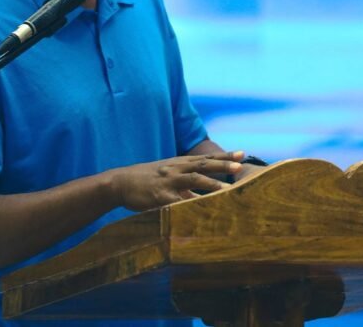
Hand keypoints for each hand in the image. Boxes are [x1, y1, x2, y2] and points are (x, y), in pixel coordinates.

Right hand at [108, 152, 242, 211]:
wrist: (120, 182)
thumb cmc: (146, 180)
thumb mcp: (167, 175)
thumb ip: (186, 183)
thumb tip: (205, 194)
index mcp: (178, 163)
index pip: (205, 157)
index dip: (224, 155)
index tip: (242, 153)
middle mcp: (175, 169)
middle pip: (203, 165)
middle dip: (222, 164)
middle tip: (240, 166)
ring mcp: (167, 182)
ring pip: (192, 180)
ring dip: (211, 184)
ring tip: (228, 189)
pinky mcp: (159, 196)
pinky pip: (177, 201)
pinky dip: (189, 204)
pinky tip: (201, 210)